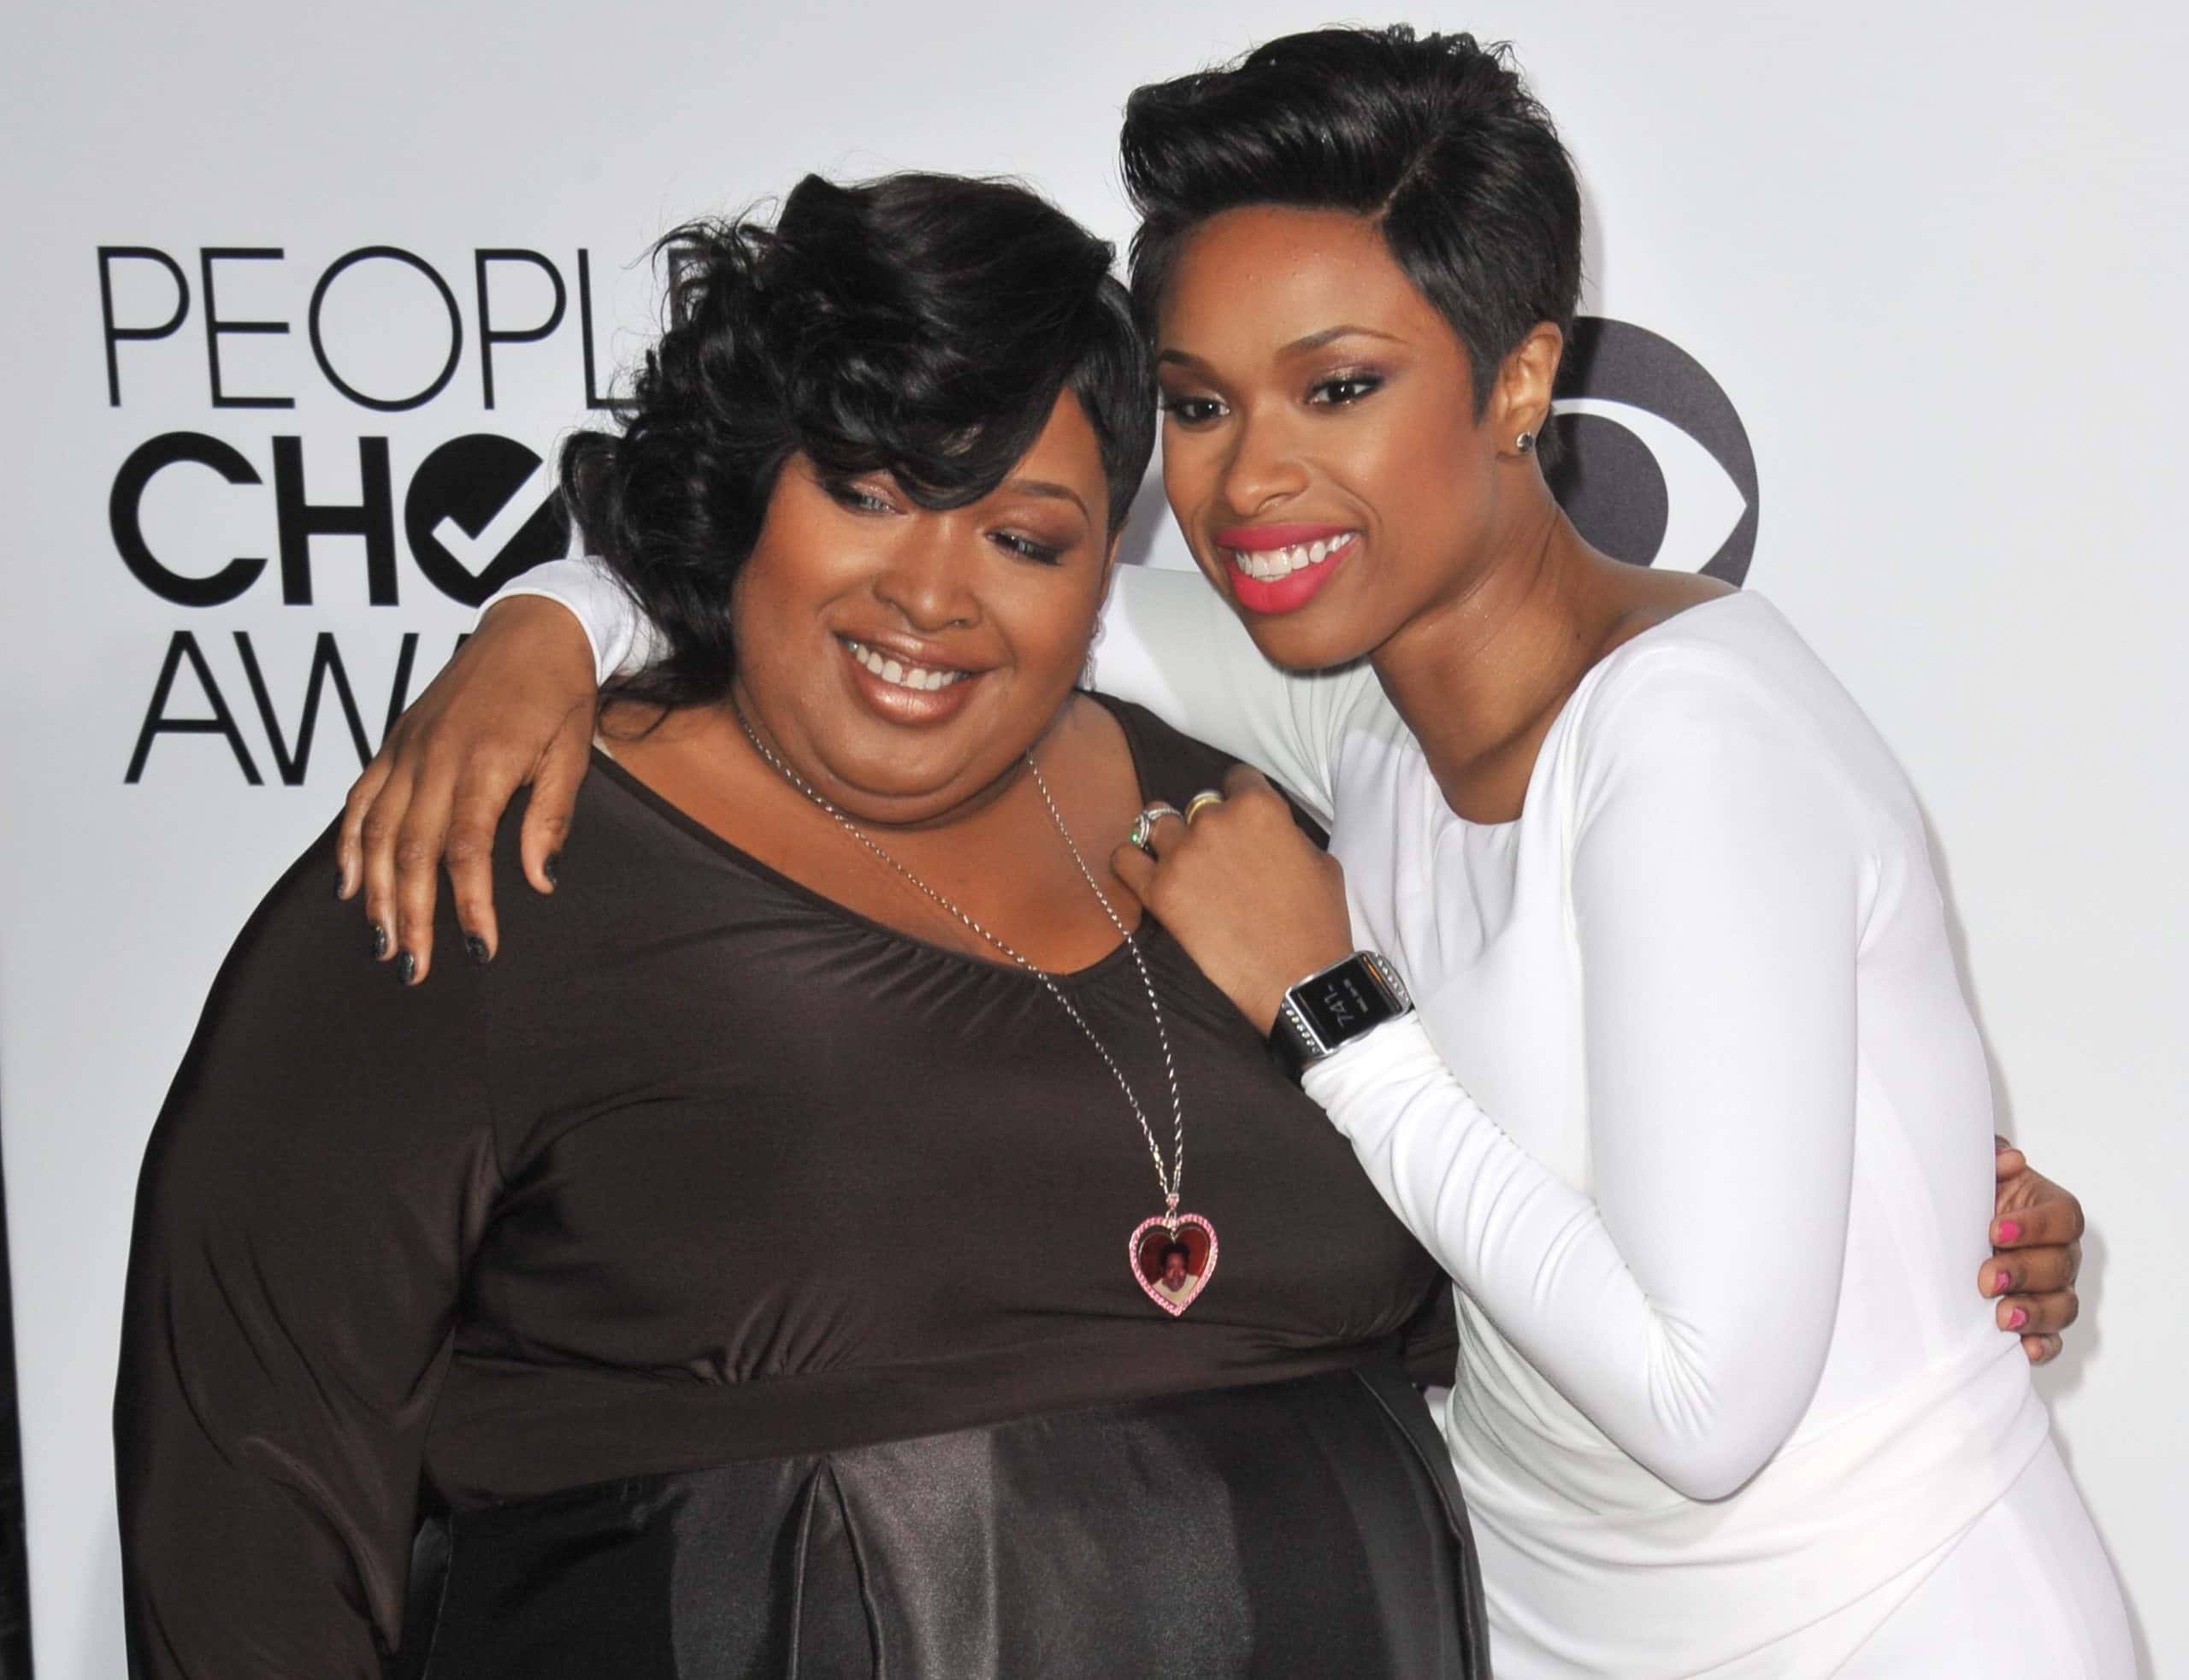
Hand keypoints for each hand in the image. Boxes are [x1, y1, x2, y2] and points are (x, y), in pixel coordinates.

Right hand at [336, 595, 599, 982]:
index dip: (469, 905)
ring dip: (374, 894)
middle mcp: (434, 758)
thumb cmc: (559, 691)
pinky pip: (360, 800)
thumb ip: (551, 818)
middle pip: (409, 852)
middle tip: (415, 969)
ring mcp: (407, 749)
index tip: (478, 950)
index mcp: (485, 764)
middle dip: (411, 917)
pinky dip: (347, 845)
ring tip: (382, 944)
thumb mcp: (573, 754)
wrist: (530, 626)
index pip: (466, 851)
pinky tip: (347, 887)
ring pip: (375, 833)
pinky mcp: (393, 742)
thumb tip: (542, 881)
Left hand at [1110, 764, 1354, 1031]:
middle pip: (1197, 804)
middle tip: (1218, 855)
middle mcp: (1214, 821)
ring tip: (1183, 862)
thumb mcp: (1319, 858)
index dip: (1241, 798)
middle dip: (1208, 824)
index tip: (1240, 821)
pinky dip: (1132, 861)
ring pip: (1158, 823)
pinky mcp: (1158, 891)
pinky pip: (1125, 859)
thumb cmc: (1317, 920)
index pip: (1236, 778)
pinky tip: (1145, 872)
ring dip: (1170, 838)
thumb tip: (1264, 829)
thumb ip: (1284, 831)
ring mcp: (1181, 855)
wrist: (1297, 978)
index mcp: (1258, 806)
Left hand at [1983, 1136, 2083, 1364]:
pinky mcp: (2039, 1322)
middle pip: (2061, 1265)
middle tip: (1986, 1278)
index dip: (2034, 1226)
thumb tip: (2008, 1158)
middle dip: (2024, 1272)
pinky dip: (2042, 1346)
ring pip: (2063, 1305)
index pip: (2063, 1218)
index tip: (1994, 1230)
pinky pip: (2053, 1339)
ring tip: (2003, 1317)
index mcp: (2050, 1212)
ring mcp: (2054, 1290)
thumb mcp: (1976, 1175)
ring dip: (2035, 1312)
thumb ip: (1991, 1160)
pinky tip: (2024, 1348)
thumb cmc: (1969, 1201)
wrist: (1948, 1233)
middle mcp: (2060, 1253)